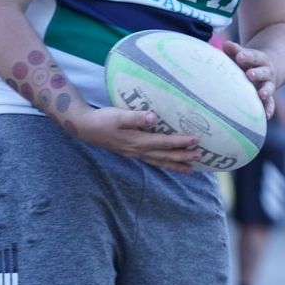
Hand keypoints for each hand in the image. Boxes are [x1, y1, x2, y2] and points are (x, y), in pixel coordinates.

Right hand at [73, 106, 199, 171]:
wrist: (84, 127)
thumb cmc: (102, 119)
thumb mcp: (118, 115)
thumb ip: (136, 117)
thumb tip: (153, 118)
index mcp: (137, 141)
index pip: (163, 143)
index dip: (180, 142)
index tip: (196, 140)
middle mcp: (138, 150)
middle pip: (164, 156)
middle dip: (182, 156)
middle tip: (200, 156)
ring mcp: (134, 154)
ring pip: (159, 161)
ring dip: (175, 164)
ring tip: (191, 169)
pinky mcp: (131, 152)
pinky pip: (152, 160)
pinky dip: (164, 163)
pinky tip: (169, 164)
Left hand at [223, 39, 280, 118]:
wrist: (271, 68)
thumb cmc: (248, 62)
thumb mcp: (244, 54)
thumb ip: (235, 50)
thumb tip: (226, 44)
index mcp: (259, 60)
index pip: (254, 57)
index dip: (247, 56)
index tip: (240, 56)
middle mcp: (266, 72)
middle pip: (263, 72)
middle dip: (257, 73)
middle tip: (250, 74)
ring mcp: (269, 84)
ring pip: (268, 87)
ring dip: (266, 91)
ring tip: (262, 94)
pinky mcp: (268, 96)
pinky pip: (270, 103)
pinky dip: (268, 109)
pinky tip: (265, 116)